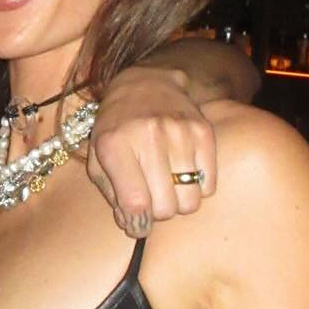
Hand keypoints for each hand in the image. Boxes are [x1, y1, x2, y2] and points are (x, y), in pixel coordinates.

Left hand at [86, 65, 218, 237]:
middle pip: (166, 206)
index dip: (137, 223)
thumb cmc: (117, 127)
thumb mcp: (99, 157)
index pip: (135, 202)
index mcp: (115, 144)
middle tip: (153, 198)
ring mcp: (180, 132)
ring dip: (179, 202)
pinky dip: (198, 188)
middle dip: (158, 212)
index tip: (138, 223)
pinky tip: (184, 174)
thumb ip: (112, 195)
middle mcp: (148, 136)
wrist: (145, 83)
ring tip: (169, 186)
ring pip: (190, 200)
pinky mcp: (204, 131)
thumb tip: (134, 225)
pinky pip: (209, 185)